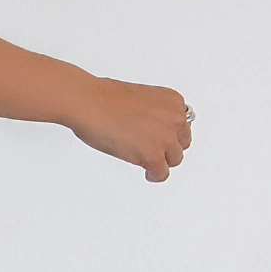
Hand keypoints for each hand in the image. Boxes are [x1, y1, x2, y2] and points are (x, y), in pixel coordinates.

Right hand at [68, 76, 192, 181]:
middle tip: (152, 149)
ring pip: (174, 159)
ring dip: (161, 161)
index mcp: (172, 101)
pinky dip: (154, 175)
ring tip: (147, 161)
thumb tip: (149, 126)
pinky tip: (147, 173)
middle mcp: (174, 119)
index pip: (182, 124)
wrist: (87, 102)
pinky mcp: (153, 155)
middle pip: (181, 143)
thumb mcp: (140, 97)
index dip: (169, 133)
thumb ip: (153, 112)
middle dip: (167, 147)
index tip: (161, 138)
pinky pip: (161, 173)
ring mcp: (165, 138)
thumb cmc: (103, 97)